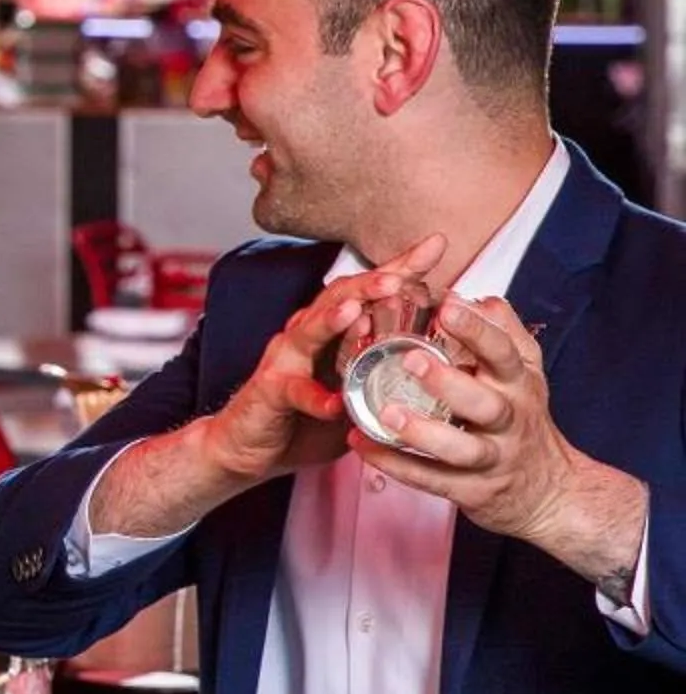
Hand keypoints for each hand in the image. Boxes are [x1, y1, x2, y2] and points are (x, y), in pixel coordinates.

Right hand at [201, 236, 444, 486]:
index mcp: (331, 330)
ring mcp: (286, 360)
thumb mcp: (354, 388)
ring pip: (309, 331)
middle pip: (338, 297)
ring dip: (333, 320)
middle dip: (368, 283)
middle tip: (399, 276)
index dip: (399, 267)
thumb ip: (384, 370)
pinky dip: (316, 397)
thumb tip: (446, 362)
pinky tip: (335, 402)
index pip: (368, 289)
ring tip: (358, 311)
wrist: (248, 447)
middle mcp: (306, 335)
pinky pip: (295, 392)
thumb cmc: (304, 417)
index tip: (434, 245)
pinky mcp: (270, 391)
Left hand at [354, 297, 643, 593]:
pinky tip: (362, 445)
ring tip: (385, 413)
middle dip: (448, 382)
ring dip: (421, 432)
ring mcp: (492, 459)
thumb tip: (481, 298)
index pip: (504, 354)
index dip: (478, 330)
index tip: (448, 305)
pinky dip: (395, 464)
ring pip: (460, 448)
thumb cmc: (523, 420)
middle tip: (410, 359)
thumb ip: (507, 335)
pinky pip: (431, 480)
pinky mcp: (472, 491)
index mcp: (518, 386)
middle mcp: (509, 421)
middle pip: (484, 402)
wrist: (548, 491)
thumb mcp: (526, 375)